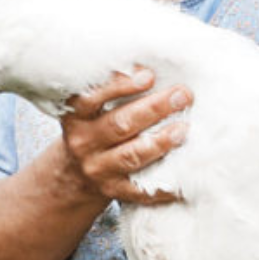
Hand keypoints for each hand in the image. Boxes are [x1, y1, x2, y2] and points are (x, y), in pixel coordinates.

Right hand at [60, 68, 190, 205]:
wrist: (75, 173)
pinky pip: (140, 191)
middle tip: (182, 95)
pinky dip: (163, 186)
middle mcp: (83, 142)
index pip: (94, 98)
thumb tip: (154, 68)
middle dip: (154, 108)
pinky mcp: (114, 191)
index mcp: (77, 115)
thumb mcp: (92, 107)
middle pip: (120, 125)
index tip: (149, 75)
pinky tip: (184, 176)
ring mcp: (98, 170)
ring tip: (183, 129)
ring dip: (160, 142)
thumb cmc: (96, 128)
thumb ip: (115, 89)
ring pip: (131, 155)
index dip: (121, 85)